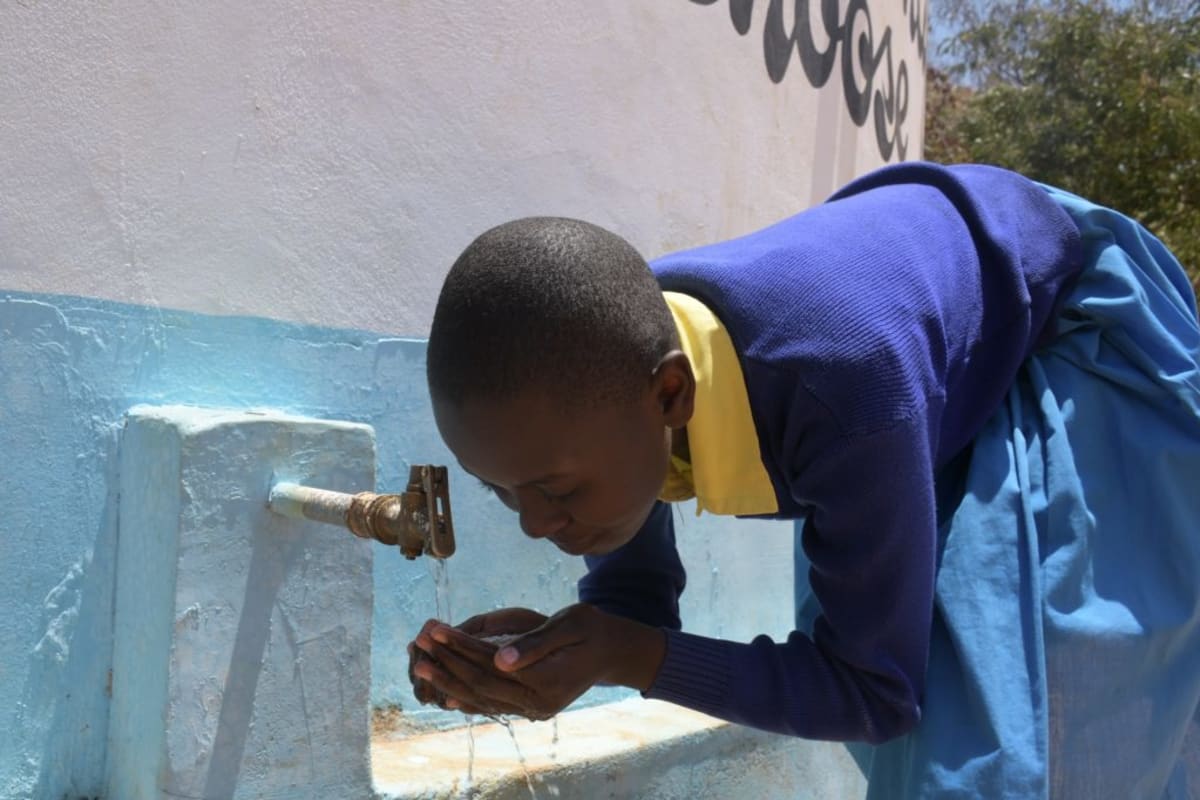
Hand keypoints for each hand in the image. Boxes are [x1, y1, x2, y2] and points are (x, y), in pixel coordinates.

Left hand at [412, 604, 666, 720]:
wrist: (613, 652)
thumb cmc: (592, 629)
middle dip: (448, 663)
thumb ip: (535, 643)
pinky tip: (445, 692)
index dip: (461, 645)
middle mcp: (540, 702)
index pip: (493, 663)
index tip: (435, 628)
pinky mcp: (532, 708)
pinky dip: (468, 698)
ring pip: (483, 699)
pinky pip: (493, 706)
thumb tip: (499, 658)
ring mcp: (535, 709)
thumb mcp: (570, 624)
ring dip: (450, 681)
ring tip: (422, 665)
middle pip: (482, 684)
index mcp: (549, 679)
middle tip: (418, 645)